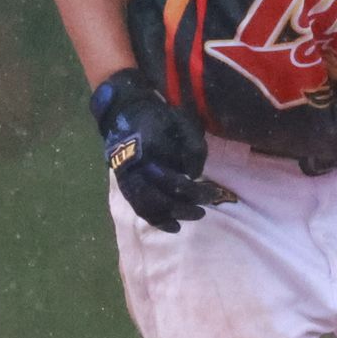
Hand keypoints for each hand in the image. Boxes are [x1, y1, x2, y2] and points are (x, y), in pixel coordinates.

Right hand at [90, 69, 233, 232]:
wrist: (124, 111)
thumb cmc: (157, 117)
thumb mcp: (182, 123)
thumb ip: (193, 148)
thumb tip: (195, 175)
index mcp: (147, 155)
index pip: (172, 182)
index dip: (193, 191)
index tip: (211, 192)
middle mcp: (134, 171)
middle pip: (158, 200)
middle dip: (182, 209)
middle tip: (203, 211)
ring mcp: (126, 179)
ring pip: (146, 208)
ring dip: (169, 217)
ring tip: (188, 221)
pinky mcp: (125, 185)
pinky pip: (139, 208)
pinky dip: (156, 219)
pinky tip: (172, 226)